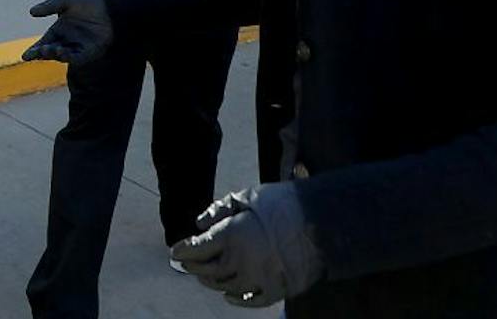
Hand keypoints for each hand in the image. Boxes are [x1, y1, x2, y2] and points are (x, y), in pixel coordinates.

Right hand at [22, 0, 112, 64]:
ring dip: (55, 55)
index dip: (34, 50)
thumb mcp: (67, 1)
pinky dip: (69, 57)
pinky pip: (78, 58)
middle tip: (38, 51)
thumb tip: (31, 12)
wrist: (110, 4)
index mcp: (60, 29)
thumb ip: (49, 6)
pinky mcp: (91, 51)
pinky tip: (63, 52)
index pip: (44, 42)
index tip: (25, 56)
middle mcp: (68, 40)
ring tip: (51, 49)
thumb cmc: (89, 0)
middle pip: (51, 51)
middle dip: (43, 53)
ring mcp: (79, 46)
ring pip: (63, 56)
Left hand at [170, 183, 324, 307]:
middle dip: (193, 266)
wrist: (322, 222)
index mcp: (231, 235)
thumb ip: (219, 209)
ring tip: (204, 276)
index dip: (183, 250)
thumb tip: (199, 224)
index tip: (175, 250)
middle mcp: (241, 260)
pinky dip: (235, 300)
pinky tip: (227, 296)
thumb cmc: (281, 204)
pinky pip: (250, 301)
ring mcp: (259, 279)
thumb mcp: (246, 196)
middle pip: (208, 270)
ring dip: (211, 282)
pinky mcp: (277, 290)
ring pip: (225, 287)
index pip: (197, 248)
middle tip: (185, 263)